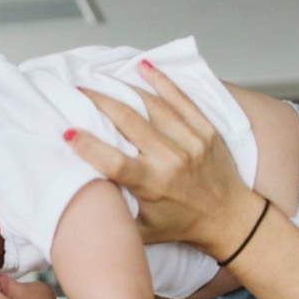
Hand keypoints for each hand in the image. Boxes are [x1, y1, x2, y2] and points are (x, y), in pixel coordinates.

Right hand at [68, 62, 261, 256]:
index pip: (114, 161)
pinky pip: (180, 98)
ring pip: (151, 105)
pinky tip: (142, 67)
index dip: (88, 145)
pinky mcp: (206, 129)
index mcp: (154, 185)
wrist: (230, 218)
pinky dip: (161, 81)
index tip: (67, 132)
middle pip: (128, 122)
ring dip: (123, 89)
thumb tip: (83, 197)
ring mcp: (191, 141)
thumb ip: (115, 215)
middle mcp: (172, 160)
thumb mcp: (143, 230)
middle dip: (99, 102)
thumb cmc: (182, 224)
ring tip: (102, 79)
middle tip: (79, 91)